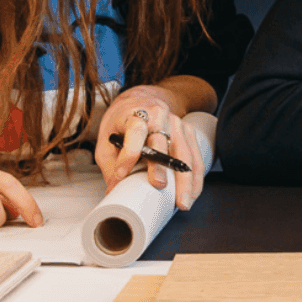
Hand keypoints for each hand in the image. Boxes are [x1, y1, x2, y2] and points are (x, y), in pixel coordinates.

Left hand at [94, 84, 203, 209]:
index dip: (128, 153)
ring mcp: (176, 123)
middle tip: (158, 186)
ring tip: (182, 202)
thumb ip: (110, 164)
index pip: (135, 131)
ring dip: (185, 179)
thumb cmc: (122, 122)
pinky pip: (195, 156)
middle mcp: (158, 116)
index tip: (121, 173)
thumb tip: (114, 191)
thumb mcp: (107, 139)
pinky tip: (192, 194)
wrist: (142, 100)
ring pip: (184, 152)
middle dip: (160, 165)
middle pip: (161, 141)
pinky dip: (195, 177)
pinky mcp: (188, 131)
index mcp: (135, 115)